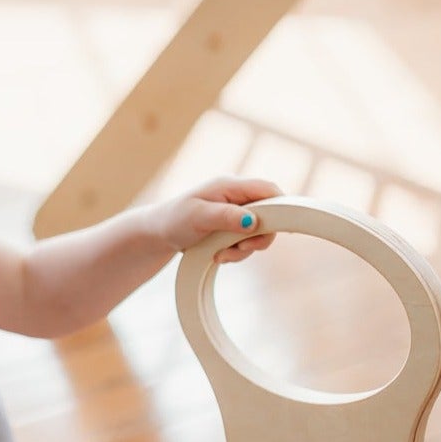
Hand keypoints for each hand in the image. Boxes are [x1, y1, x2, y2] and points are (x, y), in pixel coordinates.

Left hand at [150, 176, 280, 262]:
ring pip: (258, 233)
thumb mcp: (199, 218)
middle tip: (242, 249)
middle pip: (269, 214)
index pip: (268, 189)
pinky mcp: (232, 227)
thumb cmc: (174, 219)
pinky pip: (246, 242)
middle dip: (258, 237)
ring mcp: (235, 212)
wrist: (158, 233)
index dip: (282, 206)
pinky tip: (219, 255)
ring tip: (221, 254)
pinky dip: (236, 253)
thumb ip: (227, 217)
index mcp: (230, 186)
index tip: (282, 228)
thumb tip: (253, 221)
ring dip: (244, 249)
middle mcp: (236, 197)